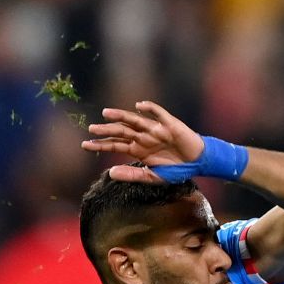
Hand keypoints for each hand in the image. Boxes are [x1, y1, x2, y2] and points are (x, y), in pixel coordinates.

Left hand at [81, 101, 206, 182]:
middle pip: (121, 131)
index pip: (115, 145)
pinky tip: (139, 106)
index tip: (84, 145)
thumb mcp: (153, 177)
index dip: (101, 144)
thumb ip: (132, 175)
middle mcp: (144, 137)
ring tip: (106, 113)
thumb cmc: (176, 169)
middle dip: (106, 130)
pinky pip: (158, 114)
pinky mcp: (170, 124)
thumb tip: (110, 172)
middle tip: (91, 128)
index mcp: (138, 150)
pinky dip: (149, 109)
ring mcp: (156, 129)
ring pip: (135, 121)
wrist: (198, 163)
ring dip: (121, 116)